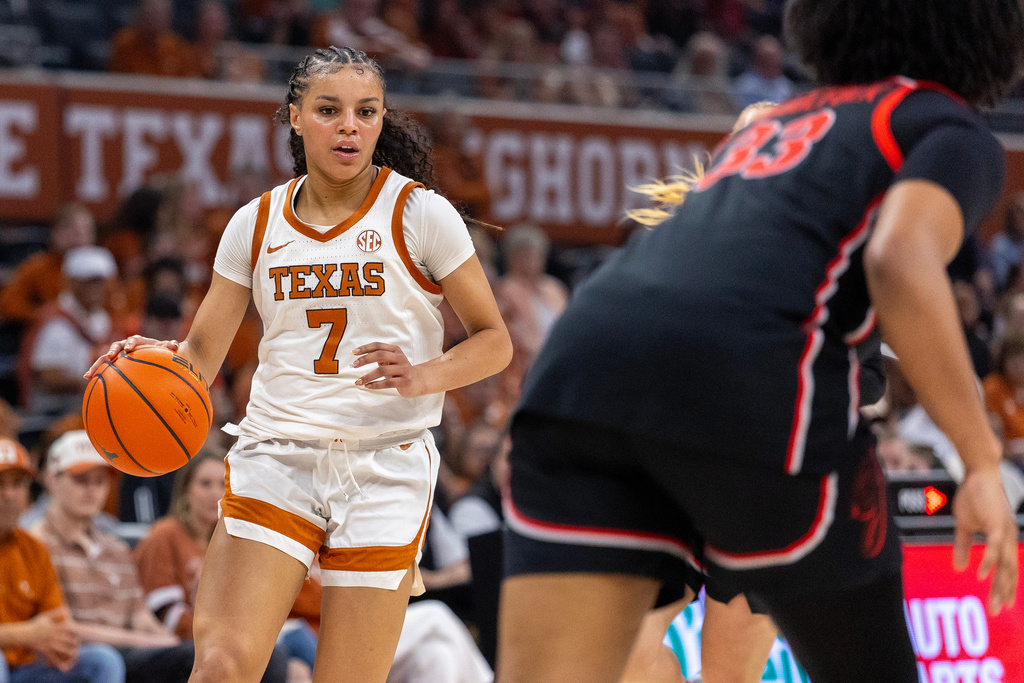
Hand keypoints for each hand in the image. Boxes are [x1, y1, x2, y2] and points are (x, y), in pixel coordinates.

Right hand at [28, 611, 78, 670]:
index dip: (75, 632)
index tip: (78, 633)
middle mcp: (52, 635)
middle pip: (68, 639)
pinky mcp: (44, 650)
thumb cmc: (34, 625)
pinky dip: (58, 662)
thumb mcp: (45, 616)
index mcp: (54, 627)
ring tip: (74, 653)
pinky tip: (63, 665)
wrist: (22, 634)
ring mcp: (48, 643)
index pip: (69, 629)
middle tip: (78, 644)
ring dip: (70, 651)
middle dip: (74, 642)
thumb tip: (66, 608)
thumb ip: (56, 613)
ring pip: (62, 649)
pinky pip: (52, 657)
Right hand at [84, 336, 180, 379]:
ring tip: (89, 375)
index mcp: (138, 341)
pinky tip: (89, 382)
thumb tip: (175, 345)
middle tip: (109, 357)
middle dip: (111, 352)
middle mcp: (125, 345)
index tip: (129, 349)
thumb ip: (170, 345)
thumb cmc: (162, 350)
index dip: (130, 343)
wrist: (157, 353)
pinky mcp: (115, 363)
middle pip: (115, 347)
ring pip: (105, 358)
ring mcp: (118, 354)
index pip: (133, 340)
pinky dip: (97, 374)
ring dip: (97, 365)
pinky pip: (105, 369)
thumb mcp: (167, 348)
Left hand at [350, 343, 429, 396]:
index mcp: (395, 350)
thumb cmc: (400, 370)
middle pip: (380, 355)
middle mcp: (400, 357)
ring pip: (382, 371)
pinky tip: (368, 386)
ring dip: (367, 376)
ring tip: (358, 381)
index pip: (378, 346)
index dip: (365, 348)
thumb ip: (379, 356)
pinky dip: (376, 384)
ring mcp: (404, 369)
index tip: (353, 353)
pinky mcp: (405, 381)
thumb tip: (359, 357)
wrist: (418, 381)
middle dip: (364, 360)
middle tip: (353, 366)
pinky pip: (388, 382)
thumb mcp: (391, 361)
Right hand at [952, 466, 1018, 614]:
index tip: (1000, 606)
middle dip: (1003, 593)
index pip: (1007, 569)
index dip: (1004, 587)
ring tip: (995, 602)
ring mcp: (1005, 532)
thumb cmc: (973, 496)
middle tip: (995, 612)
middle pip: (1009, 572)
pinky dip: (989, 563)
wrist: (978, 473)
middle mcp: (1008, 538)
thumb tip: (960, 568)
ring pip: (1006, 565)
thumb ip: (963, 546)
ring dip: (1000, 585)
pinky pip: (994, 548)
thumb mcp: (965, 525)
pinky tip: (981, 576)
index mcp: (1003, 539)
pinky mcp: (997, 524)